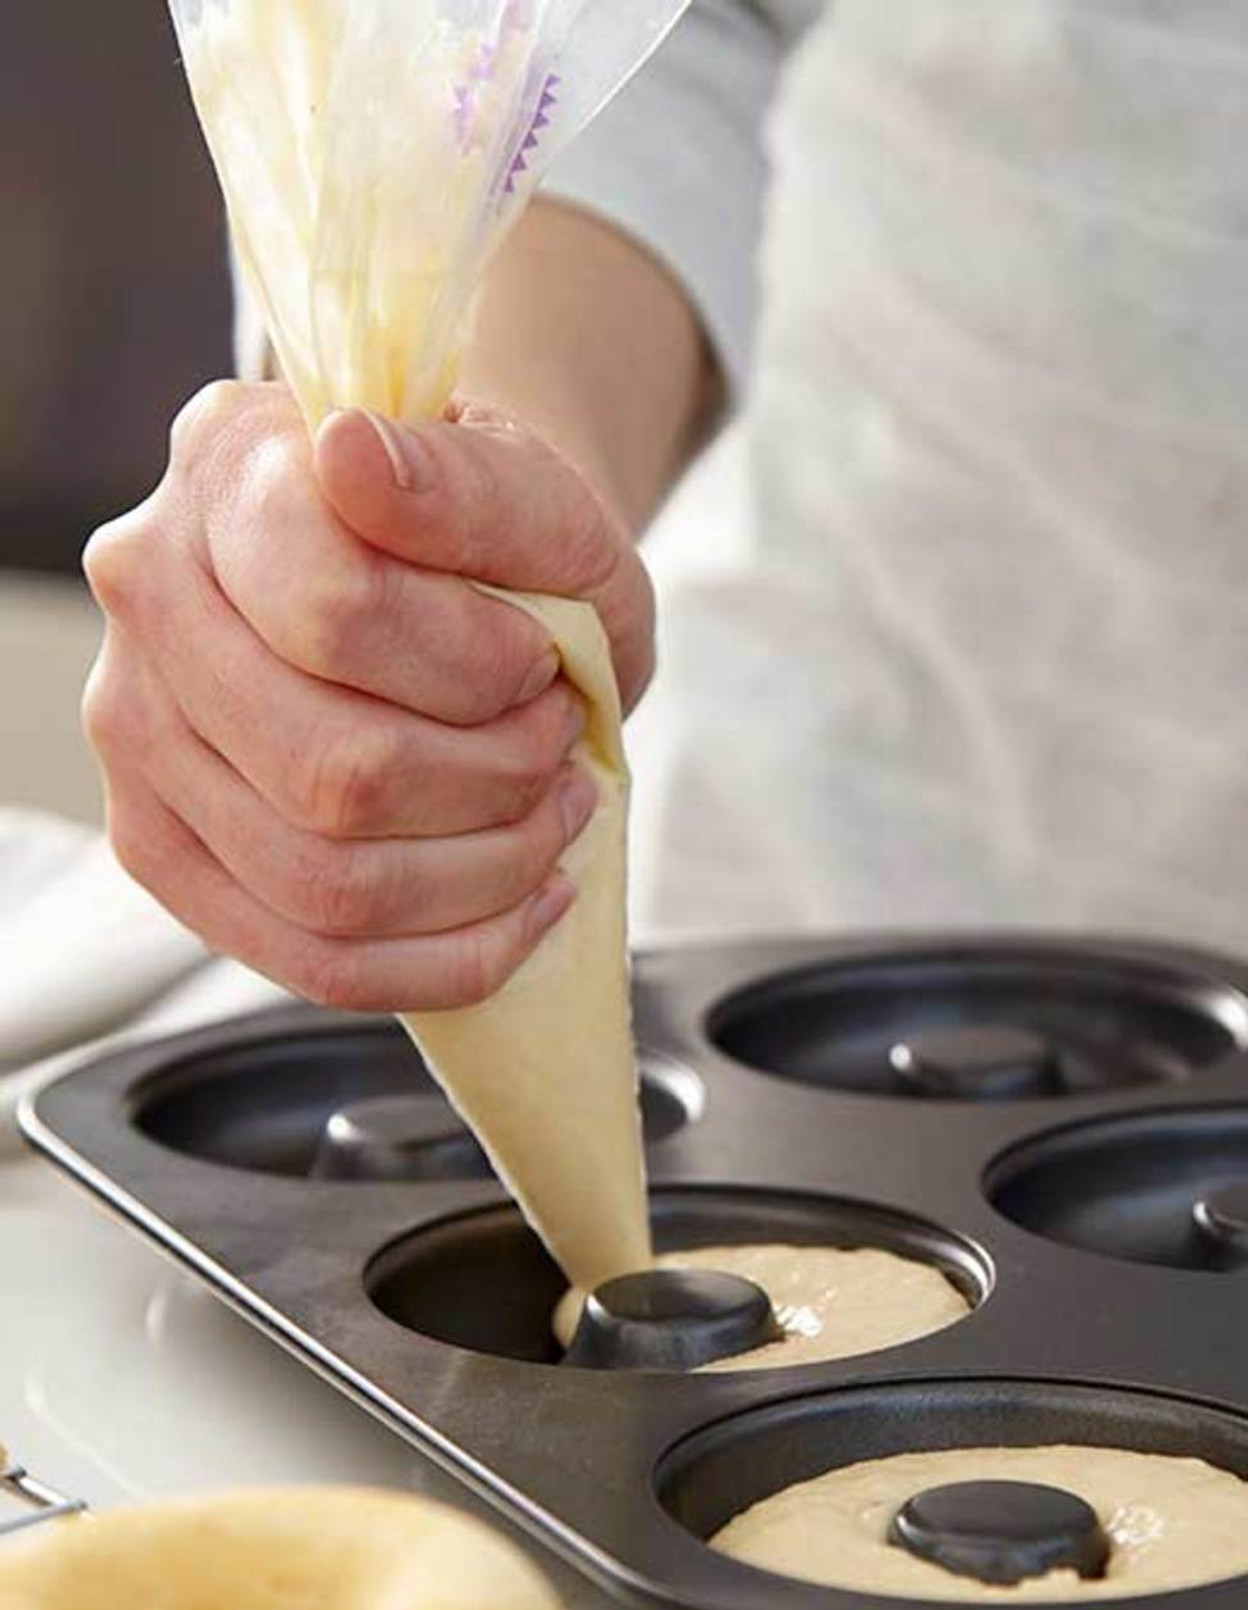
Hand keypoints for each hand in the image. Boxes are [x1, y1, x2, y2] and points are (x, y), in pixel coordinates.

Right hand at [81, 381, 653, 1010]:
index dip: (481, 669)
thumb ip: (466, 478)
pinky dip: (455, 955)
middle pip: (335, 773)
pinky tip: (527, 896)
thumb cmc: (506, 545)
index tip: (539, 659)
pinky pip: (316, 963)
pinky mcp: (168, 850)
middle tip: (556, 741)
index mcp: (231, 469)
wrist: (483, 590)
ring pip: (329, 883)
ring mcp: (140, 735)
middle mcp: (150, 596)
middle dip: (496, 780)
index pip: (338, 614)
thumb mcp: (540, 497)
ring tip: (550, 807)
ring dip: (488, 867)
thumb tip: (352, 458)